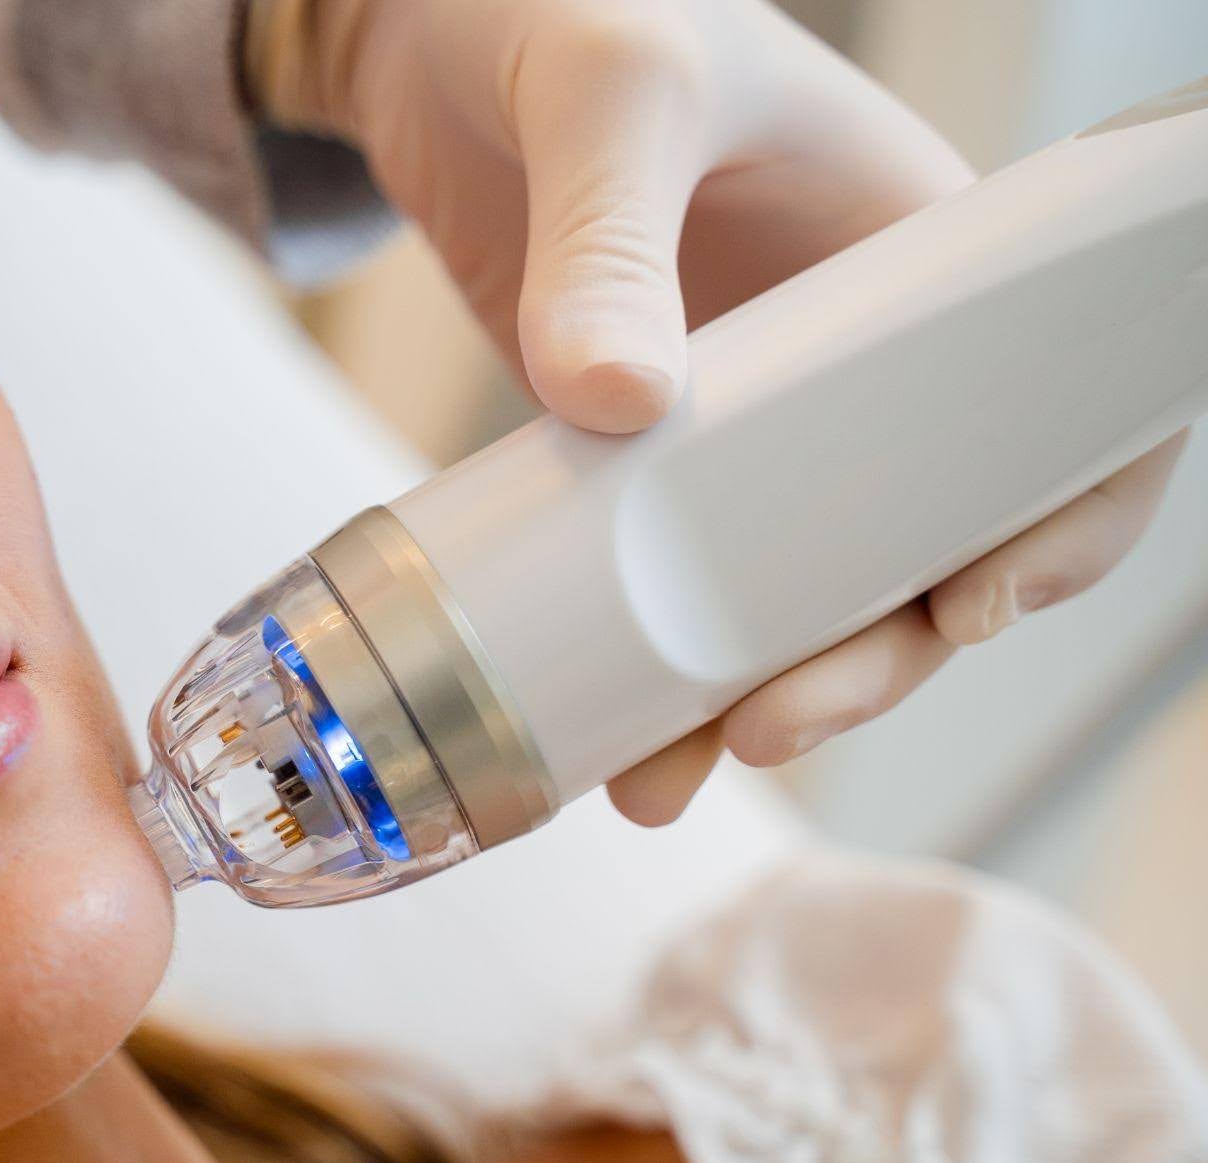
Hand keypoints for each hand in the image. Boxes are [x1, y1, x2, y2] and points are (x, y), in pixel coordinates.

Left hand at [246, 0, 1183, 821]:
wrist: (419, 37)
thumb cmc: (555, 6)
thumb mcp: (608, 90)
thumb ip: (608, 230)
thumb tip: (614, 399)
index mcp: (916, 258)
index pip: (1052, 409)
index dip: (1056, 525)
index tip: (970, 611)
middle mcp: (848, 359)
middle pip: (919, 546)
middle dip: (869, 658)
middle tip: (770, 724)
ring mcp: (740, 418)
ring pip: (792, 592)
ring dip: (753, 694)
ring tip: (663, 774)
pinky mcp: (635, 451)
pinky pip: (669, 579)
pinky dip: (648, 666)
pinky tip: (606, 738)